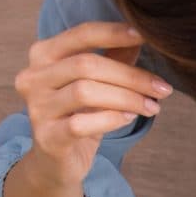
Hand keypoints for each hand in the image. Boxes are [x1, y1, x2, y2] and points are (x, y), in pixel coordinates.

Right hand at [13, 21, 171, 186]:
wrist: (55, 163)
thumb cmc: (78, 116)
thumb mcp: (96, 84)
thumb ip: (113, 59)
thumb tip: (140, 36)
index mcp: (43, 55)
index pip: (81, 34)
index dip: (113, 33)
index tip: (144, 35)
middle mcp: (33, 77)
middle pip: (86, 65)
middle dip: (131, 76)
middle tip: (162, 88)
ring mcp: (37, 107)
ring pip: (85, 92)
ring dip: (127, 98)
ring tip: (152, 106)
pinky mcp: (48, 137)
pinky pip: (82, 124)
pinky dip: (111, 119)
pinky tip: (130, 118)